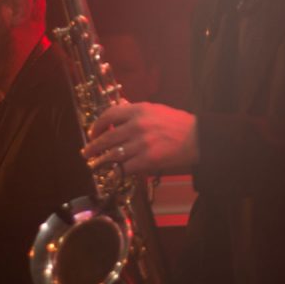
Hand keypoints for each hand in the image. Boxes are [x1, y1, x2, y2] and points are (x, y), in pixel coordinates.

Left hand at [82, 101, 198, 175]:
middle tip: (86, 153)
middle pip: (107, 137)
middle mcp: (137, 125)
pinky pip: (125, 168)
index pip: (109, 115)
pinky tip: (112, 175)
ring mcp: (142, 143)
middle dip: (93, 147)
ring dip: (101, 162)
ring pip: (113, 154)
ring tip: (94, 165)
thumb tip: (119, 108)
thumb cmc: (179, 124)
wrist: (199, 137)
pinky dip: (116, 172)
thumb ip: (136, 111)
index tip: (92, 132)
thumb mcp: (156, 109)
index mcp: (139, 110)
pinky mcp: (148, 159)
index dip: (97, 125)